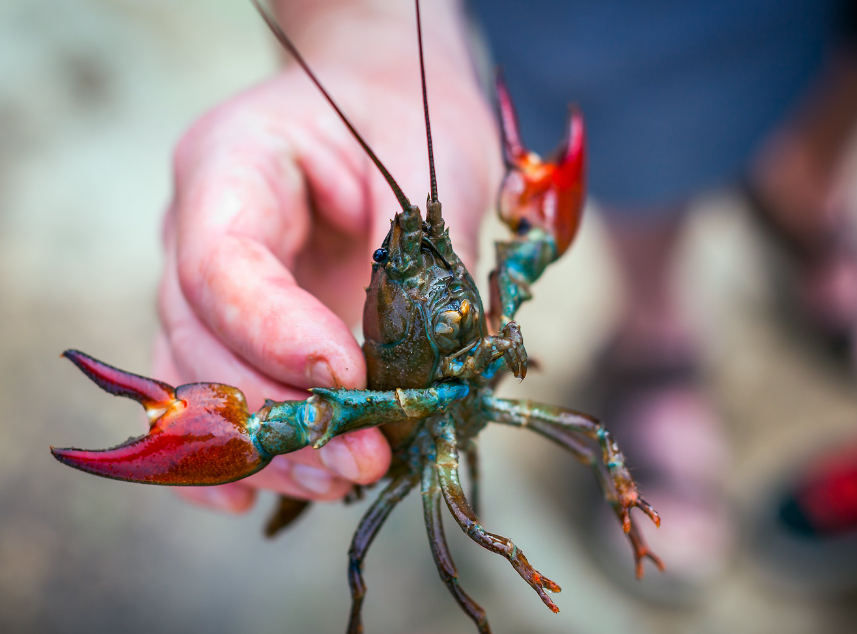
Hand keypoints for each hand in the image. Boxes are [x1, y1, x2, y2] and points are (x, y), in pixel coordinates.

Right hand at [154, 5, 499, 512]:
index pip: (220, 262)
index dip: (274, 331)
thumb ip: (420, 262)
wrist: (384, 103)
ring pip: (201, 379)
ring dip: (270, 444)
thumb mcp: (432, 162)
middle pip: (201, 336)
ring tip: (346, 476)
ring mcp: (208, 284)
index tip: (346, 375)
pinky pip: (206, 396)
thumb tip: (429, 373)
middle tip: (362, 454)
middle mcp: (198, 228)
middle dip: (281, 409)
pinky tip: (250, 498)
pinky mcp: (235, 328)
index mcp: (231, 163)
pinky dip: (224, 454)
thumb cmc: (405, 115)